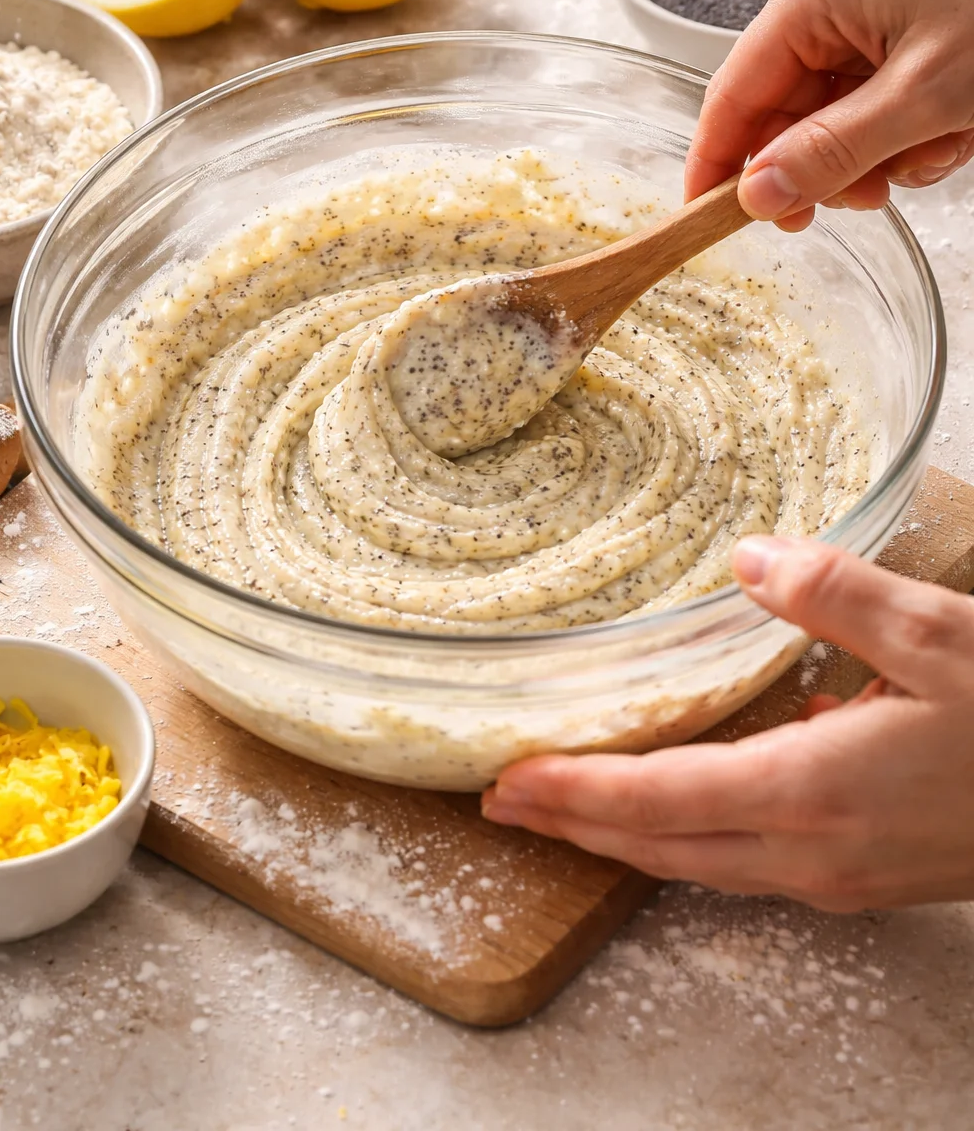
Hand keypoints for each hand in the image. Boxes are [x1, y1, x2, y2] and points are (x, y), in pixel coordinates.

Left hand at [481, 539, 973, 909]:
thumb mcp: (942, 636)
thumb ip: (837, 593)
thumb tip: (750, 559)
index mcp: (814, 792)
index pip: (659, 803)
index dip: (576, 795)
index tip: (505, 786)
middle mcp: (813, 851)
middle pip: (662, 849)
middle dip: (577, 826)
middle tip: (505, 801)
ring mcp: (841, 875)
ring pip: (702, 865)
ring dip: (629, 836)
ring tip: (573, 802)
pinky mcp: (868, 875)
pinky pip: (751, 864)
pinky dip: (694, 836)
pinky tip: (696, 794)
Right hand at [684, 0, 973, 231]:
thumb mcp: (924, 98)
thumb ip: (832, 153)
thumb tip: (756, 195)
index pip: (731, 96)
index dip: (718, 166)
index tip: (707, 225)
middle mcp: (826, 0)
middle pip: (786, 115)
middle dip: (833, 164)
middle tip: (874, 196)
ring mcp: (868, 13)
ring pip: (837, 119)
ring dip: (886, 154)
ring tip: (943, 144)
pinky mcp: (907, 27)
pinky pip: (880, 103)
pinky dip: (916, 131)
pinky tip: (958, 128)